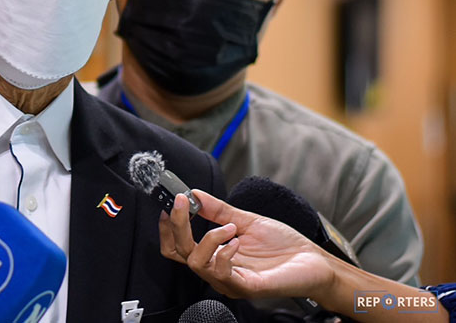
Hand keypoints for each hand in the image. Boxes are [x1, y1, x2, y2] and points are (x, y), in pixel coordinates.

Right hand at [159, 189, 333, 299]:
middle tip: (184, 203)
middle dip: (178, 225)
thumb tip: (195, 194)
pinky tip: (237, 239)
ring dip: (209, 237)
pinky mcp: (246, 287)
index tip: (171, 204)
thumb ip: (219, 210)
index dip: (168, 227)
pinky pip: (221, 272)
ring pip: (196, 262)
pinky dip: (224, 250)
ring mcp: (230, 281)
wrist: (314, 261)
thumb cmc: (284, 246)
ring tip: (230, 227)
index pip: (178, 247)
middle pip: (179, 253)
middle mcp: (218, 270)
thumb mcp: (246, 220)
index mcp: (215, 254)